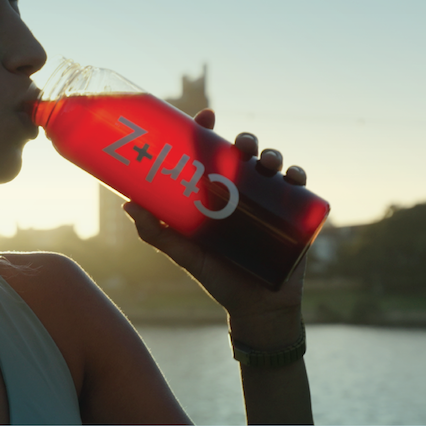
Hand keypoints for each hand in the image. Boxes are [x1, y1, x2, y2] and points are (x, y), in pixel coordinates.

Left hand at [123, 109, 306, 348]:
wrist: (256, 310)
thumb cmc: (218, 279)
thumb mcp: (185, 254)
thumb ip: (158, 233)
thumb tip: (126, 204)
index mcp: (216, 193)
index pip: (212, 154)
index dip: (209, 130)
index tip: (206, 115)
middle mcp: (243, 192)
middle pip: (245, 155)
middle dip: (246, 140)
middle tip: (240, 145)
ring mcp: (269, 203)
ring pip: (273, 166)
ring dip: (272, 155)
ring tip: (266, 163)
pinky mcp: (294, 218)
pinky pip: (299, 189)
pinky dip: (298, 176)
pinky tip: (293, 175)